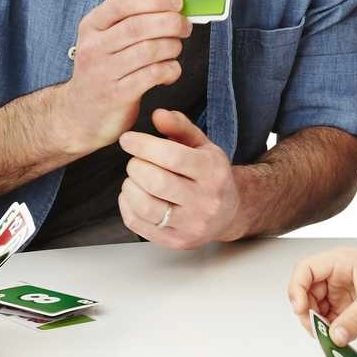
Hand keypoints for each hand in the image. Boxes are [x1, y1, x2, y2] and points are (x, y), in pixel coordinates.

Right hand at [57, 0, 190, 155]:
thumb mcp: (103, 41)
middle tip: (184, 26)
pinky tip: (170, 71)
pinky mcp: (117, 95)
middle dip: (170, 22)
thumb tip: (171, 6)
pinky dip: (170, 70)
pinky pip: (153, 75)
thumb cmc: (102, 71)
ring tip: (176, 49)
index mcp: (91, 26)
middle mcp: (93, 47)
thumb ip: (129, 21)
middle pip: (138, 26)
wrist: (80, 114)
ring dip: (172, 47)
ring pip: (149, 50)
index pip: (121, 3)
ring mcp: (103, 72)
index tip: (176, 1)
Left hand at [118, 109, 242, 247]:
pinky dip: (127, 205)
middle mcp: (205, 201)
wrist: (229, 213)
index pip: (172, 156)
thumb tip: (158, 115)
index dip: (144, 145)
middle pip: (156, 182)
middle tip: (135, 161)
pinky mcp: (176, 241)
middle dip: (136, 166)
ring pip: (145, 205)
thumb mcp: (202, 145)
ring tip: (134, 178)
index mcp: (213, 172)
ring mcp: (191, 225)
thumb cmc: (210, 175)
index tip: (127, 140)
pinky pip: (138, 224)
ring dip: (130, 186)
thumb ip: (180, 127)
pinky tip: (133, 195)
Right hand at [287, 246, 356, 343]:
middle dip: (309, 313)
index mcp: (340, 263)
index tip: (301, 309)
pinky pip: (335, 322)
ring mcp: (345, 294)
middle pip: (308, 294)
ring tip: (331, 338)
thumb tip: (335, 336)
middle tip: (317, 331)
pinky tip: (342, 339)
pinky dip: (335, 332)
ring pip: (319, 311)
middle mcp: (338, 277)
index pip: (305, 271)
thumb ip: (355, 318)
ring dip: (321, 326)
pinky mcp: (354, 309)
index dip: (297, 290)